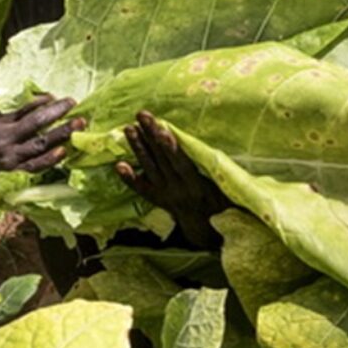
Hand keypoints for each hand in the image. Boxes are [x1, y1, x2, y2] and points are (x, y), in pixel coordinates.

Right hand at [0, 95, 85, 206]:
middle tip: (73, 102)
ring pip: (41, 143)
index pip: (23, 109)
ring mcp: (10, 158)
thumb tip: (19, 96)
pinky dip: (51, 158)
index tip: (55, 96)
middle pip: (35, 122)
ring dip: (62, 132)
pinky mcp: (15, 176)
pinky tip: (64, 151)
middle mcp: (3, 140)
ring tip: (79, 124)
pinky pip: (36, 165)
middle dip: (57, 111)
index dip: (41, 101)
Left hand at [115, 110, 228, 248]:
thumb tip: (223, 149)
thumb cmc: (224, 204)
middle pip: (162, 160)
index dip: (170, 147)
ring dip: (138, 148)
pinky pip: (142, 189)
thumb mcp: (228, 189)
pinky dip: (129, 178)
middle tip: (141, 116)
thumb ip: (220, 172)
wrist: (210, 231)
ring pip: (150, 169)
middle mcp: (178, 191)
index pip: (181, 164)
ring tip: (128, 129)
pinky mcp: (158, 199)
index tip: (162, 129)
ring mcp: (166, 195)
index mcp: (197, 187)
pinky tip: (119, 165)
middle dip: (151, 136)